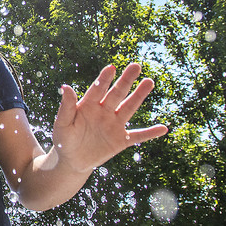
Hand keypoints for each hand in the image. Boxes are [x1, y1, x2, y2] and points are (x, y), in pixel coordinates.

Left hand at [49, 63, 167, 172]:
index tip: (111, 68)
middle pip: (117, 93)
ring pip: (129, 108)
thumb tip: (65, 87)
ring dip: (139, 96)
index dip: (104, 79)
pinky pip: (138, 136)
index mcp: (88, 105)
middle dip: (126, 80)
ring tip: (149, 81)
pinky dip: (150, 133)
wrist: (72, 160)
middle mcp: (103, 111)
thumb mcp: (62, 124)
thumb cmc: (64, 140)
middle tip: (136, 66)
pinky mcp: (121, 140)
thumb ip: (66, 107)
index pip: (97, 89)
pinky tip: (163, 128)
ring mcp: (114, 125)